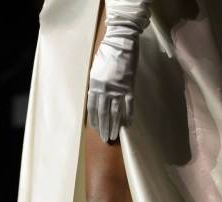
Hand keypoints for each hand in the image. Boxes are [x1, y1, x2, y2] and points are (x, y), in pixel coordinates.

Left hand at [87, 0, 150, 142]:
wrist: (121, 41)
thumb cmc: (107, 53)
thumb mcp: (95, 70)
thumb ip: (95, 85)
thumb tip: (94, 98)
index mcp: (95, 85)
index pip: (92, 108)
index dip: (94, 121)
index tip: (96, 130)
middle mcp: (104, 89)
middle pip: (103, 114)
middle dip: (104, 128)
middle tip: (105, 139)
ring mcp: (117, 89)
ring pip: (115, 112)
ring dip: (115, 126)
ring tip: (114, 136)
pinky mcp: (129, 86)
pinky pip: (129, 105)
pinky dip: (129, 115)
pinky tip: (128, 124)